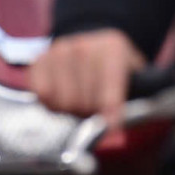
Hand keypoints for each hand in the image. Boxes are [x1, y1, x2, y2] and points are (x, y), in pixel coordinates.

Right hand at [29, 29, 146, 127]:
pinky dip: (52, 104)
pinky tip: (61, 97)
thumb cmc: (115, 69)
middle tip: (95, 110)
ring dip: (71, 110)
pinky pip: (42, 95)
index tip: (111, 128)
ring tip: (79, 103)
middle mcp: (83, 47)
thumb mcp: (134, 78)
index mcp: (113, 49)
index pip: (110, 93)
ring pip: (63, 102)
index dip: (110, 115)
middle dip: (91, 114)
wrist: (92, 45)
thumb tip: (112, 129)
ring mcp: (58, 51)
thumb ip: (131, 102)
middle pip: (84, 102)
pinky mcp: (40, 59)